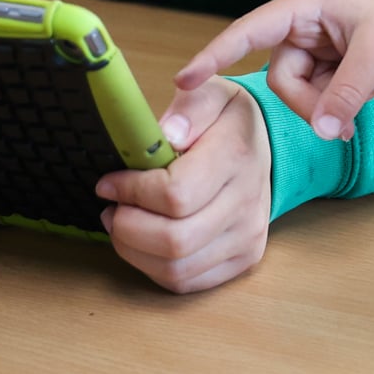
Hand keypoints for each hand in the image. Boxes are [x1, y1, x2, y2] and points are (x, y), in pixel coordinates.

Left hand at [94, 73, 270, 293]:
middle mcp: (247, 203)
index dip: (131, 192)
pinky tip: (144, 242)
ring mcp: (248, 237)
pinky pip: (186, 281)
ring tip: (122, 224)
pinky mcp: (242, 259)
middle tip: (112, 207)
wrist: (264, 146)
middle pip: (174, 240)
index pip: (175, 194)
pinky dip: (152, 267)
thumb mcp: (211, 92)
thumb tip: (167, 134)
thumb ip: (190, 106)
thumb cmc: (226, 121)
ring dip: (134, 251)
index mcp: (236, 157)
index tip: (109, 182)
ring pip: (176, 268)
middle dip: (127, 227)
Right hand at [175, 0, 373, 142]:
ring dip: (339, 98)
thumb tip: (324, 132)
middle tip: (352, 108)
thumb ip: (346, 94)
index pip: (246, 33)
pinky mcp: (343, 55)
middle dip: (315, 101)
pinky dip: (353, 94)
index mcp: (304, 5)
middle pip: (284, 77)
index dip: (213, 56)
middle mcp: (307, 22)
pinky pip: (331, 88)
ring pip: (308, 89)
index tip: (181, 82)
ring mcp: (325, 40)